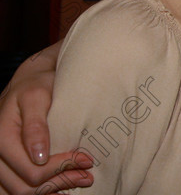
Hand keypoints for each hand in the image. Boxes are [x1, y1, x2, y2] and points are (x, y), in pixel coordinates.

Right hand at [0, 45, 92, 193]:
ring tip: (81, 180)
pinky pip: (17, 188)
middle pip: (25, 186)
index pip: (31, 170)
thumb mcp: (37, 97)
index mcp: (2, 138)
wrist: (28, 82)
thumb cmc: (35, 86)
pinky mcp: (7, 165)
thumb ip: (36, 125)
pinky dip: (42, 191)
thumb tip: (38, 156)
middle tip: (88, 175)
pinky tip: (61, 188)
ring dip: (52, 189)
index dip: (61, 169)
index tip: (86, 160)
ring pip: (21, 191)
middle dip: (60, 181)